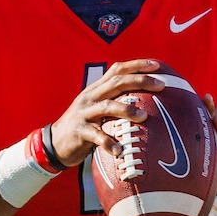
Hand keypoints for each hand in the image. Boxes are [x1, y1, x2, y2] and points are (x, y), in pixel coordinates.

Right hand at [48, 60, 166, 167]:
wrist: (55, 142)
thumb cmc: (84, 126)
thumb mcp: (96, 108)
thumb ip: (114, 102)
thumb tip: (144, 102)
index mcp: (96, 89)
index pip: (117, 70)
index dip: (137, 65)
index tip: (157, 65)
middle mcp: (90, 97)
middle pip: (116, 82)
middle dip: (140, 81)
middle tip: (161, 85)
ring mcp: (84, 113)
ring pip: (107, 106)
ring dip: (127, 110)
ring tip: (144, 117)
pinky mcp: (80, 131)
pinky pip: (96, 136)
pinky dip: (108, 142)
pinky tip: (120, 150)